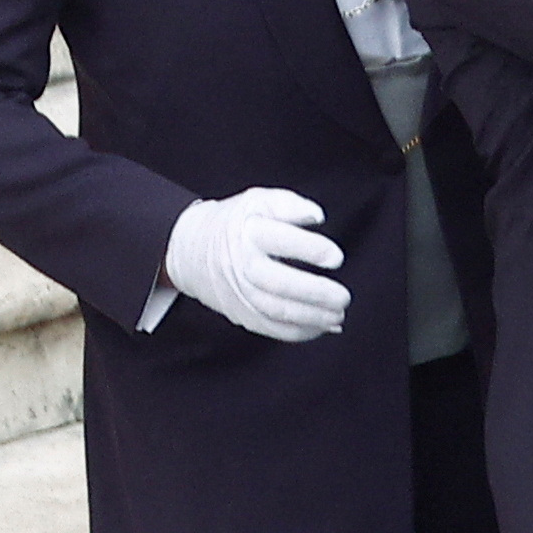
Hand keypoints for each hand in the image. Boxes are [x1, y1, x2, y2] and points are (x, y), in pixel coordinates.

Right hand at [160, 187, 348, 341]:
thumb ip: (291, 205)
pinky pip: (271, 327)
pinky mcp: (240, 312)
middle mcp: (242, 263)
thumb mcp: (259, 200)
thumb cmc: (236, 223)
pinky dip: (299, 331)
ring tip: (338, 313)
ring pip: (276, 310)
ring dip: (312, 317)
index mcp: (249, 231)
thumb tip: (317, 216)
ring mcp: (239, 291)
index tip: (337, 258)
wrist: (189, 249)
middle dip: (315, 293)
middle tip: (343, 297)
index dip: (311, 250)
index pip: (281, 240)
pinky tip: (322, 326)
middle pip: (278, 282)